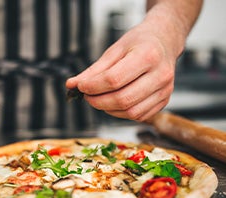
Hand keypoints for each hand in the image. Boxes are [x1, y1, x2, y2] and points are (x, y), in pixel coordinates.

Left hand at [66, 20, 180, 120]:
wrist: (164, 41)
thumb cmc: (139, 43)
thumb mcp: (114, 50)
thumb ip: (93, 70)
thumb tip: (71, 85)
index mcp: (148, 55)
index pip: (114, 79)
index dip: (93, 86)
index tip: (80, 86)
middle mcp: (161, 74)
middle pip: (123, 99)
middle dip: (98, 101)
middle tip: (87, 96)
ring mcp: (165, 90)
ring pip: (130, 112)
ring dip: (108, 109)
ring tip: (99, 99)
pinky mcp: (164, 101)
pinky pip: (138, 116)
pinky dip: (120, 113)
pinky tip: (113, 103)